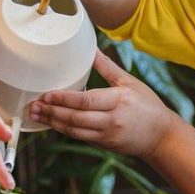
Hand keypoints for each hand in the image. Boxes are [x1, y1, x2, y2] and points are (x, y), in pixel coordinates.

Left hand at [29, 49, 176, 157]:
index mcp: (118, 100)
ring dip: (53, 122)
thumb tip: (92, 49)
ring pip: (74, 130)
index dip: (63, 99)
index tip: (46, 94)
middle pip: (75, 117)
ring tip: (35, 115)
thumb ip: (108, 68)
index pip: (85, 100)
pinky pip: (79, 137)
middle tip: (33, 105)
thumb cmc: (148, 105)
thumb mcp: (130, 82)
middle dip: (52, 112)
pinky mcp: (104, 144)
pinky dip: (63, 130)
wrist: (161, 136)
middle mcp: (111, 119)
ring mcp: (107, 134)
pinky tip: (52, 123)